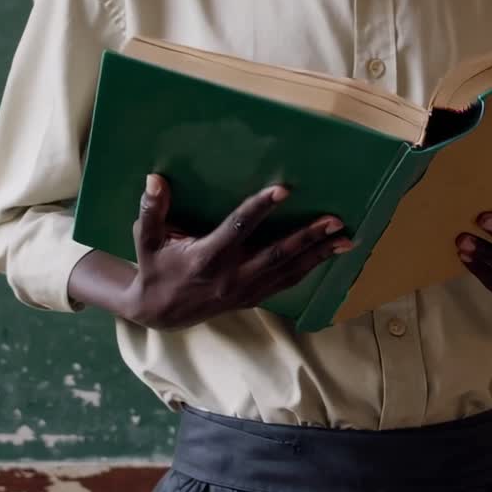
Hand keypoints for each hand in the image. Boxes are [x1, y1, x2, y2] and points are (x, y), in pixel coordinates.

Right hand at [123, 173, 353, 329]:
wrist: (159, 312)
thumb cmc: (154, 269)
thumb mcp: (145, 239)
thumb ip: (152, 210)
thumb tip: (155, 179)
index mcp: (206, 258)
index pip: (239, 228)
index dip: (261, 208)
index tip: (284, 189)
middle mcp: (230, 276)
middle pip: (277, 254)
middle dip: (308, 237)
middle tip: (335, 220)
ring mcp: (244, 290)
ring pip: (288, 271)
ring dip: (319, 255)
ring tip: (346, 239)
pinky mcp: (251, 298)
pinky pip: (285, 283)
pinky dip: (309, 269)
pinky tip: (327, 256)